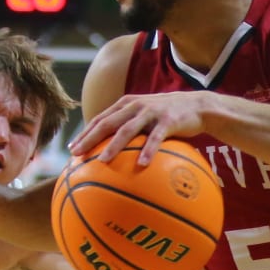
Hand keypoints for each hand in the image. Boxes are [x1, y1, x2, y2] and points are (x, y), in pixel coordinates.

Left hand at [70, 93, 208, 165]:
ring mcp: (151, 112)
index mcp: (126, 104)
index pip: (100, 119)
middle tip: (77, 154)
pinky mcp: (168, 121)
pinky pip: (156, 138)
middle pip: (107, 123)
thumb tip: (111, 149)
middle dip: (90, 138)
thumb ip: (129, 126)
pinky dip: (148, 151)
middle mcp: (135, 106)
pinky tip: (141, 164)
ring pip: (128, 129)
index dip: (84, 133)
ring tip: (102, 161)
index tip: (72, 148)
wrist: (197, 106)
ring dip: (113, 146)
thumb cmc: (168, 116)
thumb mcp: (145, 116)